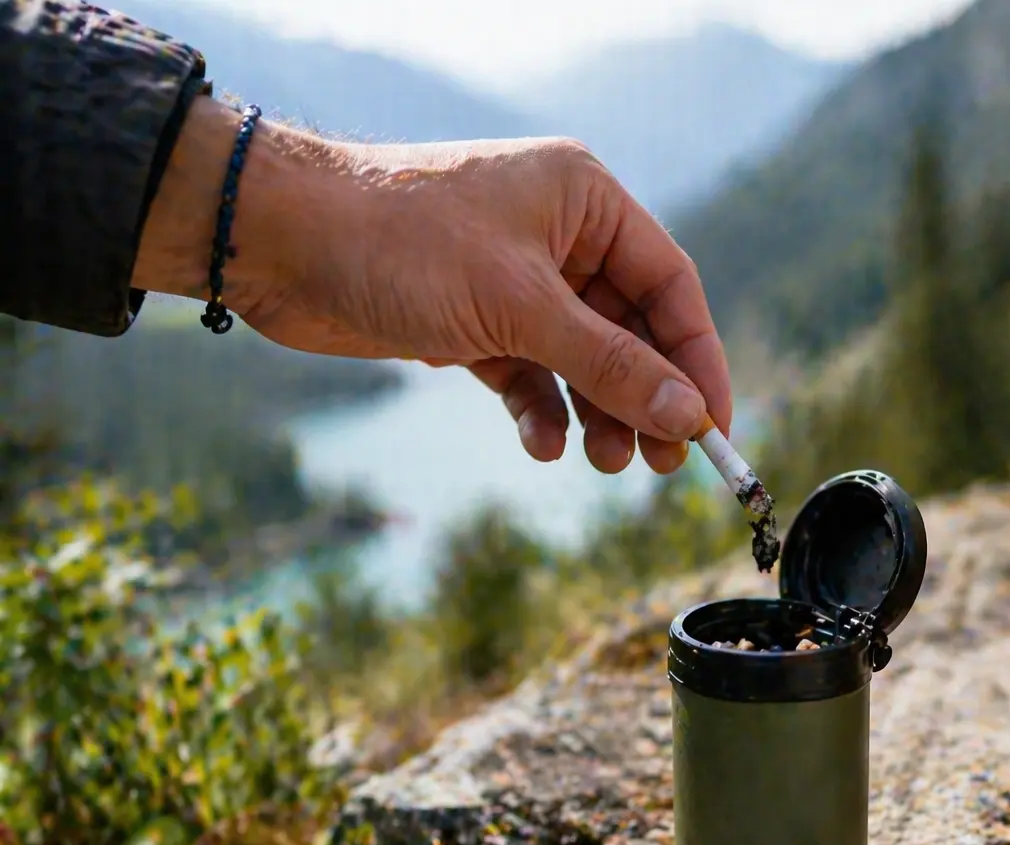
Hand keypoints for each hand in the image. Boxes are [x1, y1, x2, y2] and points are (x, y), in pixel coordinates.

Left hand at [132, 96, 730, 475]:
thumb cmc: (399, 242)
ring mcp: (515, 278)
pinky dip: (541, 411)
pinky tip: (540, 443)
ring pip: (583, 358)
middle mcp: (558, 234)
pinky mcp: (474, 319)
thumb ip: (611, 365)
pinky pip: (530, 373)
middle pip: (632, 328)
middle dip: (648, 397)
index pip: (671, 285)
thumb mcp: (520, 308)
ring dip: (599, 412)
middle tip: (663, 463)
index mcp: (585, 200)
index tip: (717, 427)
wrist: (276, 242)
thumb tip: (689, 417)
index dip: (699, 359)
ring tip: (605, 464)